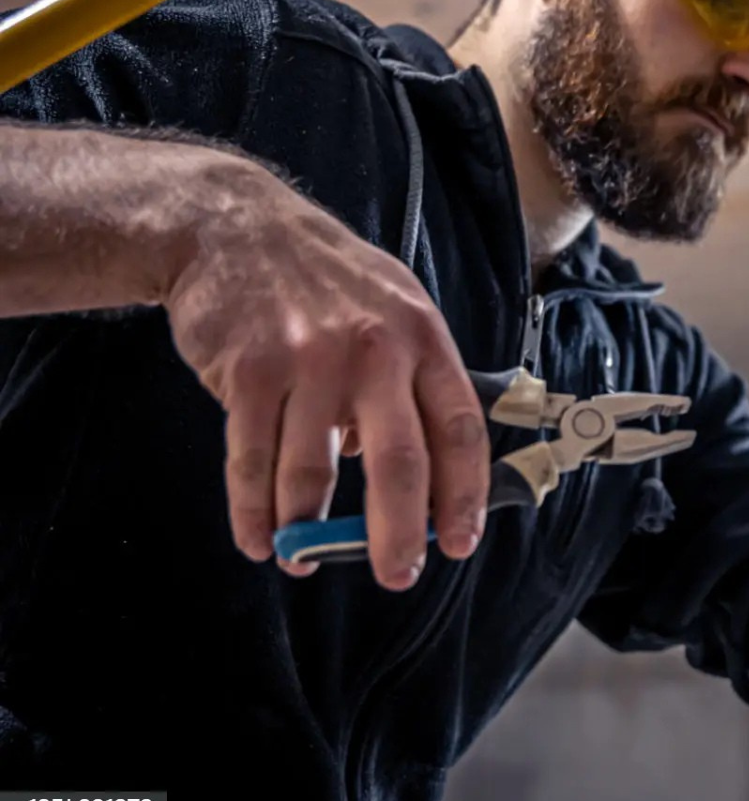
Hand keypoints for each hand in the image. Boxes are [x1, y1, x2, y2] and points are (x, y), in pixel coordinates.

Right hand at [163, 156, 488, 589]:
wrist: (232, 226)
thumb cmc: (324, 277)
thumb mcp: (393, 307)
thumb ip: (411, 382)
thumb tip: (419, 471)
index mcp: (422, 337)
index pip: (460, 428)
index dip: (465, 493)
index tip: (460, 542)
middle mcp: (375, 351)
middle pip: (399, 462)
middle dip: (398, 533)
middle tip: (398, 575)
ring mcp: (311, 360)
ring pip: (315, 473)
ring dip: (309, 530)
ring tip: (305, 560)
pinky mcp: (250, 371)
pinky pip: (254, 460)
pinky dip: (254, 511)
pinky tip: (260, 539)